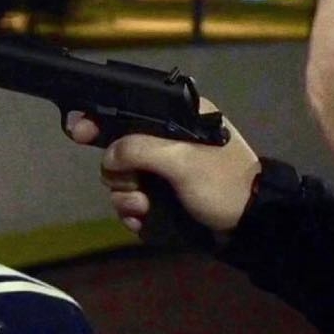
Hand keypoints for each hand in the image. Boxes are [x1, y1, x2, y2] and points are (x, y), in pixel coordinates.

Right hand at [65, 98, 261, 237]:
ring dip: (127, 197)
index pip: (129, 108)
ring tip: (145, 208)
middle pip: (118, 148)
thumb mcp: (181, 160)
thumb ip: (138, 149)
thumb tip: (109, 157)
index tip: (79, 131)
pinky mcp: (164, 194)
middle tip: (136, 187)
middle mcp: (168, 138)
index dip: (100, 118)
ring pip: (123, 177)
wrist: (255, 224)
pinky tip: (143, 220)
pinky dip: (133, 211)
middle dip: (120, 173)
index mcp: (178, 117)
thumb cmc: (223, 184)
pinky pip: (132, 198)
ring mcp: (164, 168)